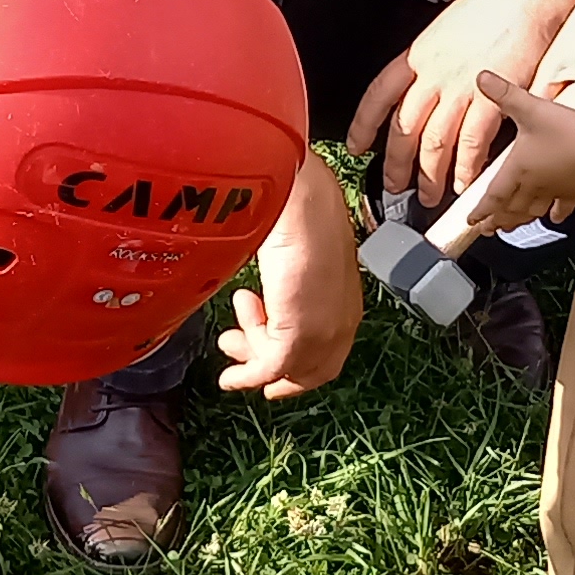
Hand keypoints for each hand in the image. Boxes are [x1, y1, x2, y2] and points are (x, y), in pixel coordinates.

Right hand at [216, 164, 359, 396]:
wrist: (298, 200)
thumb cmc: (297, 209)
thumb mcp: (292, 251)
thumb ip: (286, 275)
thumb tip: (266, 275)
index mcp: (345, 297)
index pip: (328, 350)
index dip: (299, 366)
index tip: (271, 368)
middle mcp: (342, 319)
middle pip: (312, 369)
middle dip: (273, 370)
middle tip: (241, 356)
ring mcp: (325, 331)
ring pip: (287, 368)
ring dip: (252, 359)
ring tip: (228, 338)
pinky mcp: (301, 336)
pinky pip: (271, 367)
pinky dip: (248, 374)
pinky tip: (230, 374)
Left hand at [345, 0, 574, 206]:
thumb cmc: (494, 4)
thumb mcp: (446, 27)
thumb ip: (431, 60)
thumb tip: (424, 82)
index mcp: (418, 55)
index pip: (378, 95)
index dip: (364, 124)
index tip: (356, 146)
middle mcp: (434, 74)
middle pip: (405, 129)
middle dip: (397, 164)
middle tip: (396, 186)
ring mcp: (462, 88)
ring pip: (436, 143)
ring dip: (431, 174)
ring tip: (430, 194)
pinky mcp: (494, 99)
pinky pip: (474, 143)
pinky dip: (467, 168)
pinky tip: (465, 182)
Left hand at [438, 71, 574, 242]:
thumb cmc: (571, 133)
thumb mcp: (532, 108)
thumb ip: (506, 94)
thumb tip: (481, 77)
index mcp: (519, 169)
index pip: (493, 195)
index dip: (481, 210)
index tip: (471, 222)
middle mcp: (535, 184)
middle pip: (512, 209)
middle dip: (497, 221)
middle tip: (487, 231)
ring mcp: (556, 189)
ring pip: (533, 211)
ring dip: (519, 221)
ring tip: (510, 229)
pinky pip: (562, 205)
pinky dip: (555, 213)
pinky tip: (554, 217)